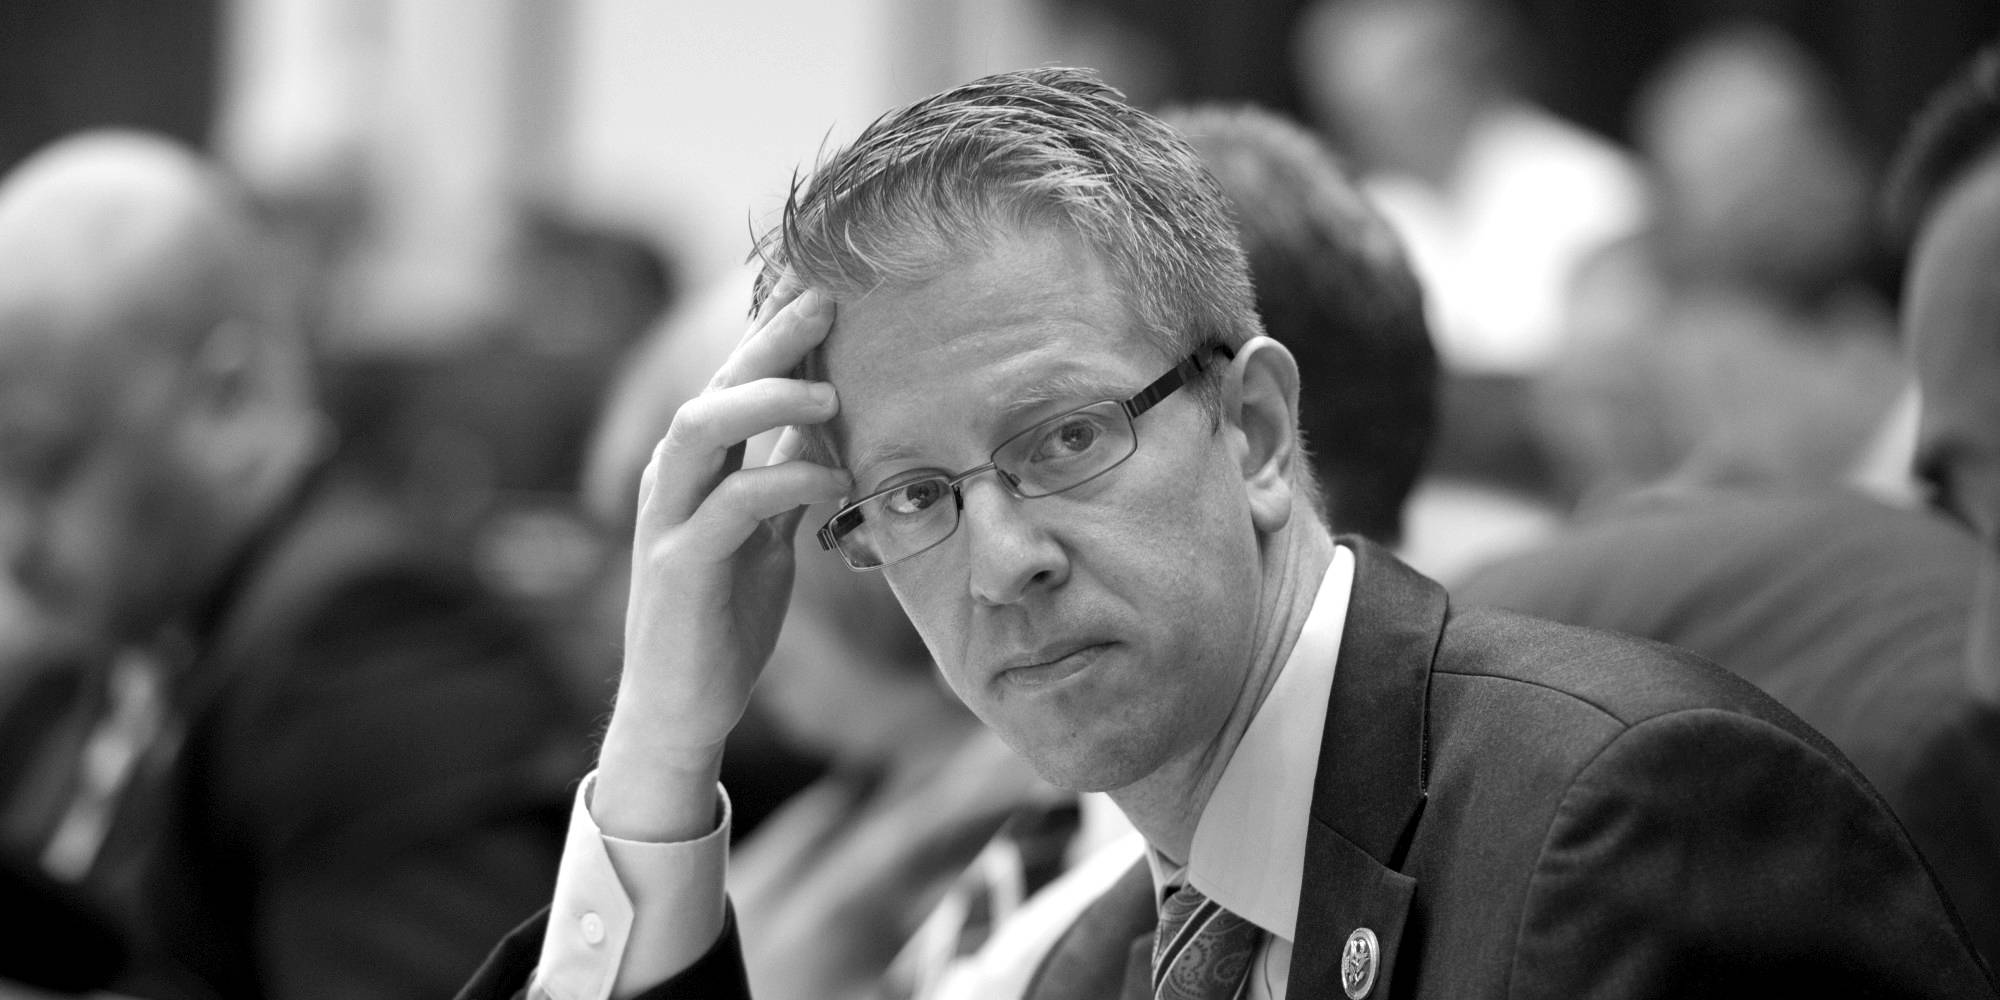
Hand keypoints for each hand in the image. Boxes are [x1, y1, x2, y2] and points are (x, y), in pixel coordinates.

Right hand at [595, 285, 850, 839]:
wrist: (683, 708)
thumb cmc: (724, 619)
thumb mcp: (766, 536)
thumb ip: (785, 478)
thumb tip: (826, 426)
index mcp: (694, 467)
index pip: (732, 379)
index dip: (773, 329)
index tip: (823, 284)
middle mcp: (672, 480)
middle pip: (712, 384)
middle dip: (768, 338)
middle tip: (826, 301)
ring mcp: (668, 520)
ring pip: (700, 428)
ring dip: (766, 400)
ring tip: (830, 394)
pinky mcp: (679, 568)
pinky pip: (730, 506)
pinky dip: (784, 482)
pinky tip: (832, 479)